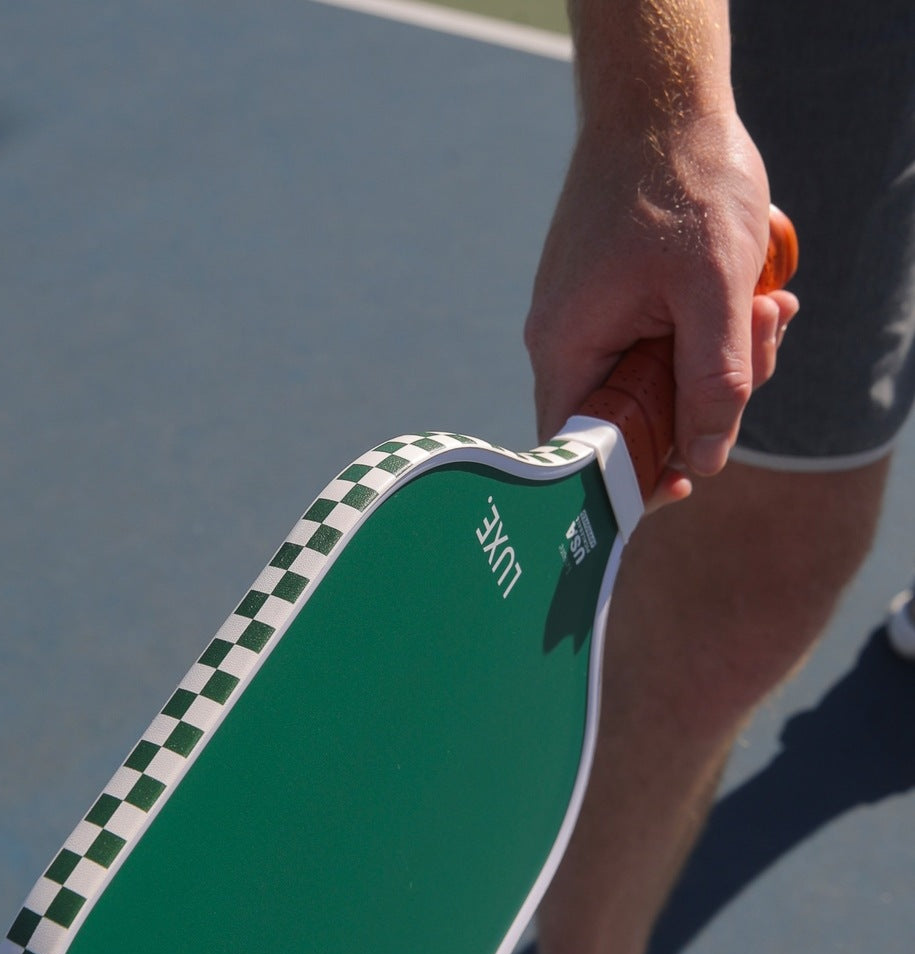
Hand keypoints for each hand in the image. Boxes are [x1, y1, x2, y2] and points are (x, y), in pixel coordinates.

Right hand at [524, 108, 798, 505]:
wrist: (660, 98)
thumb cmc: (684, 181)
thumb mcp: (715, 290)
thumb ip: (713, 383)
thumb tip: (704, 462)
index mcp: (568, 347)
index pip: (580, 452)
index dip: (629, 479)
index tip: (685, 481)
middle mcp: (564, 339)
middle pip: (629, 418)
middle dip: (703, 401)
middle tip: (761, 347)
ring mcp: (586, 315)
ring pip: (655, 379)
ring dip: (719, 359)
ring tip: (764, 304)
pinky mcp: (611, 295)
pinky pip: (660, 342)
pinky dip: (707, 330)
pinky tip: (747, 294)